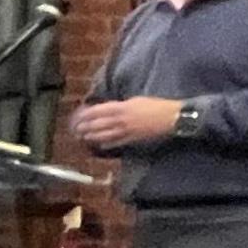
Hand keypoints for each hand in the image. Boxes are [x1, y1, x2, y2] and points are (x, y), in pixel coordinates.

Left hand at [68, 97, 182, 151]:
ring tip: (84, 137)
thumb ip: (120, 106)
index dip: (85, 115)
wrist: (171, 117)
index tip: (78, 117)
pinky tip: (100, 146)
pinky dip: (107, 144)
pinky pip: (117, 143)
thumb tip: (109, 109)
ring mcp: (126, 131)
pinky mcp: (133, 139)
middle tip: (76, 130)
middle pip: (97, 125)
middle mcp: (121, 120)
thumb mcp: (135, 100)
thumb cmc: (155, 106)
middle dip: (85, 127)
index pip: (96, 111)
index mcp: (121, 107)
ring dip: (92, 137)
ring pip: (104, 135)